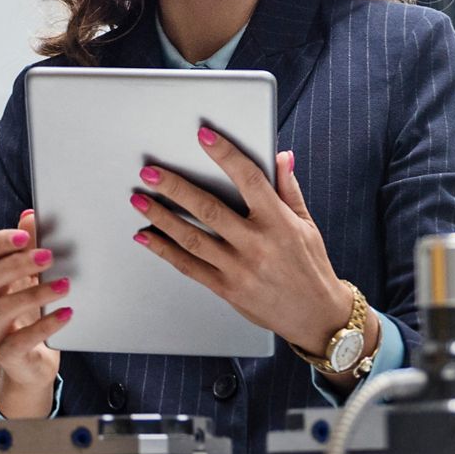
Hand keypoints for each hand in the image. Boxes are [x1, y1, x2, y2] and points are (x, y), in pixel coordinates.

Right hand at [0, 209, 71, 417]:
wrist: (31, 364)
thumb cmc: (32, 317)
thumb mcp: (34, 281)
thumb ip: (30, 250)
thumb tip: (30, 216)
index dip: (2, 241)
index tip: (26, 235)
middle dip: (21, 263)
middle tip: (50, 256)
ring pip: (5, 307)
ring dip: (37, 293)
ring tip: (65, 285)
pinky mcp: (7, 353)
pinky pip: (21, 339)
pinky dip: (46, 325)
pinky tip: (66, 314)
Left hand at [131, 135, 369, 360]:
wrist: (315, 316)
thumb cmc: (311, 267)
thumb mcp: (306, 225)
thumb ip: (288, 189)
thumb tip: (280, 156)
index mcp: (279, 222)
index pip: (249, 179)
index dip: (225, 155)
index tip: (204, 136)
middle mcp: (257, 244)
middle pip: (209, 209)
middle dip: (175, 188)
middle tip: (150, 172)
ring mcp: (239, 268)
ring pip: (192, 237)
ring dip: (161, 217)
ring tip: (139, 199)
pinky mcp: (226, 289)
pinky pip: (188, 266)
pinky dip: (164, 250)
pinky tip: (146, 236)